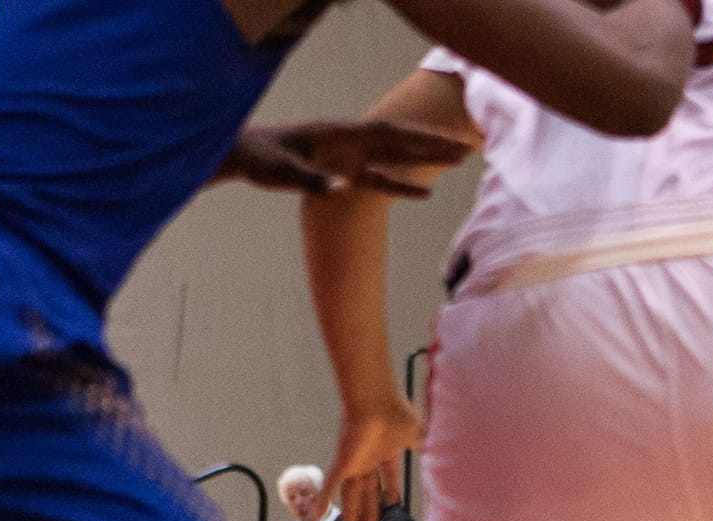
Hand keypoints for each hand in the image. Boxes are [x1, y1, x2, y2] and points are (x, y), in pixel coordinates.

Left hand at [218, 120, 469, 197]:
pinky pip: (380, 180)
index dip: (419, 138)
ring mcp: (350, 157)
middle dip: (435, 145)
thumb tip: (342, 188)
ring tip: (459, 160)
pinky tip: (425, 194)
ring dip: (427, 160)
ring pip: (397, 158)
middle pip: (401, 142)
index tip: (446, 141)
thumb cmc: (259, 158)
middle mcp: (350, 142)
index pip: (387, 134)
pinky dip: (402, 187)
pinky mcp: (345, 172)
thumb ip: (311, 178)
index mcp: (339, 133)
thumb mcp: (279, 170)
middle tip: (469, 147)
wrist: (244, 154)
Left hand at [321, 402, 420, 520]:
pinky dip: (324, 499)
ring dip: (351, 509)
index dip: (391, 490)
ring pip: (351, 492)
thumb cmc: (396, 412)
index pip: (388, 476)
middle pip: (369, 488)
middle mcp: (369, 458)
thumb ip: (421, 443)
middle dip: (369, 506)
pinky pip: (331, 484)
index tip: (393, 504)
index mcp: (387, 451)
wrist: (376, 400)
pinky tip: (316, 514)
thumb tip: (432, 450)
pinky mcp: (343, 462)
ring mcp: (355, 462)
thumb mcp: (416, 432)